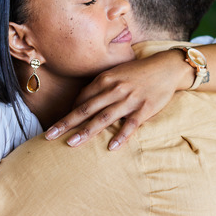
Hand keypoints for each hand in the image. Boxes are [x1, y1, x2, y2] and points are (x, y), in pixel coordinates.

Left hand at [45, 50, 191, 149]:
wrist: (167, 67)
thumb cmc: (138, 72)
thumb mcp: (116, 73)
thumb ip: (100, 86)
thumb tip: (83, 101)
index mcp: (105, 79)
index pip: (81, 98)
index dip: (69, 112)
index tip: (59, 125)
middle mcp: (114, 90)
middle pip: (85, 109)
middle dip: (66, 123)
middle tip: (49, 136)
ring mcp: (129, 100)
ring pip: (103, 118)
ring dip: (86, 132)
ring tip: (71, 144)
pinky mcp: (144, 109)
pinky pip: (130, 125)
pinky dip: (121, 136)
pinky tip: (111, 147)